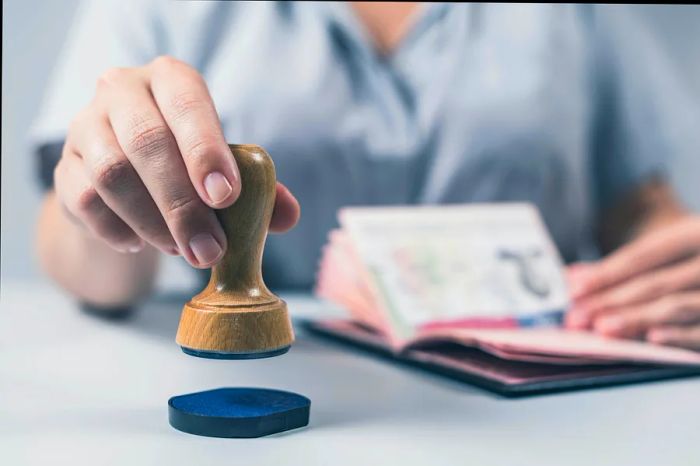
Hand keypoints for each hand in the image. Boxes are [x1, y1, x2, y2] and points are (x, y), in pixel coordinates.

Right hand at [55, 56, 299, 267]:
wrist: (131, 180)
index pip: (187, 103)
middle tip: (208, 250)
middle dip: (182, 204)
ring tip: (182, 252)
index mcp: (171, 80)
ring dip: (152, 223)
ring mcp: (86, 126)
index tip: (225, 196)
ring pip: (112, 174)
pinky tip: (142, 245)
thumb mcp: (224, 169)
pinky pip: (85, 201)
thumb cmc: (188, 165)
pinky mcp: (63, 166)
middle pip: (146, 142)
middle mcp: (123, 91)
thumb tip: (288, 216)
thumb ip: (258, 189)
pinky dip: (118, 230)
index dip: (206, 149)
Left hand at [565, 217, 699, 349]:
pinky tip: (653, 338)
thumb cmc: (697, 260)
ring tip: (603, 328)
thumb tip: (573, 278)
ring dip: (637, 319)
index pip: (642, 256)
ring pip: (677, 305)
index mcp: (695, 233)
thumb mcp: (672, 251)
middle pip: (655, 283)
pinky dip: (680, 336)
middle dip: (611, 302)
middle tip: (578, 317)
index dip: (606, 273)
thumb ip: (624, 267)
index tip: (574, 290)